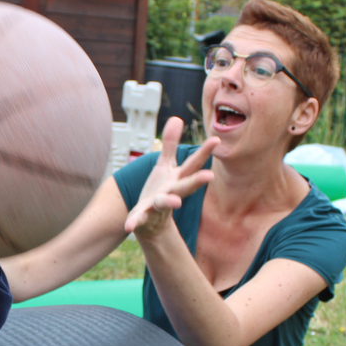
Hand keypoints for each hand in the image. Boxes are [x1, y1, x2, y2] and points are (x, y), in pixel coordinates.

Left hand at [122, 117, 218, 238]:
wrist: (151, 224)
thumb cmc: (161, 190)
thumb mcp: (165, 166)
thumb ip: (170, 144)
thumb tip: (176, 118)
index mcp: (177, 179)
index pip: (193, 164)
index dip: (204, 152)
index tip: (216, 139)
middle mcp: (171, 192)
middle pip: (185, 186)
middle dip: (197, 181)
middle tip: (210, 176)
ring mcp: (157, 206)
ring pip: (164, 203)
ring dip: (169, 201)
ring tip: (175, 202)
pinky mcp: (143, 217)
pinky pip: (139, 220)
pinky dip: (134, 222)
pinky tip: (128, 227)